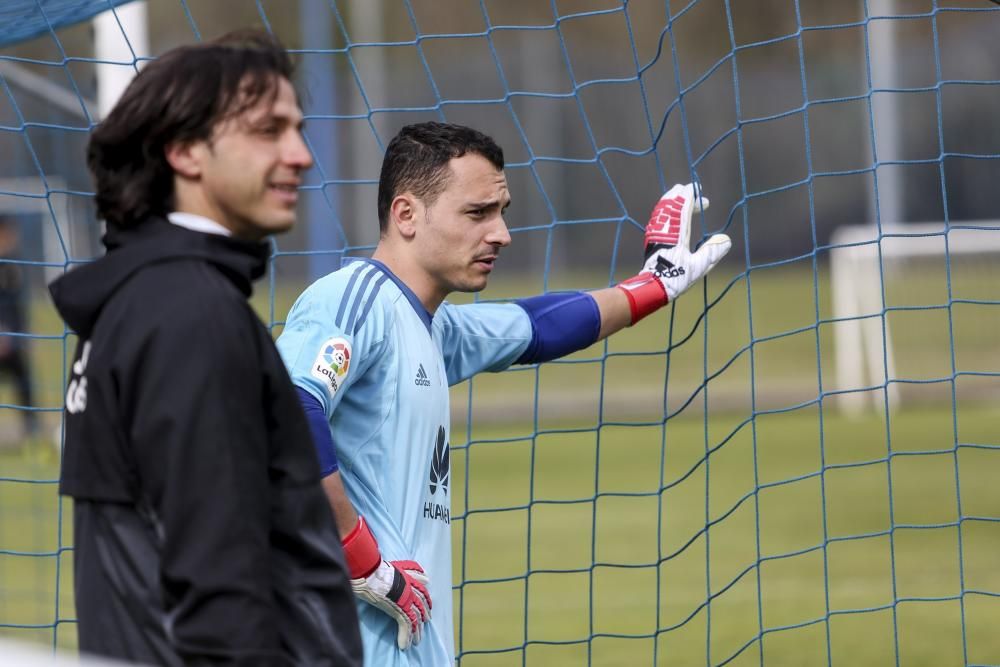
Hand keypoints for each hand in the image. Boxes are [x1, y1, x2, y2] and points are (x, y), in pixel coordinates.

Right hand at [342, 516, 431, 649]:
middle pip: (421, 601)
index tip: (428, 594)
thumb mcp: (378, 558)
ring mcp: (405, 597)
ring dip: (417, 629)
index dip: (424, 590)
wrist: (366, 569)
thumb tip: (371, 542)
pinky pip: (405, 625)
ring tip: (418, 639)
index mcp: (404, 574)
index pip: (419, 582)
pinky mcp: (399, 607)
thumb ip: (379, 556)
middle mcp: (408, 585)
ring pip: (416, 615)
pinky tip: (405, 645)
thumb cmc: (368, 563)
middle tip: (426, 621)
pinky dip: (406, 636)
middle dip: (424, 612)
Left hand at [617, 183, 730, 322]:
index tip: (698, 190)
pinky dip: (664, 209)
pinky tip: (669, 211)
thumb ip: (712, 252)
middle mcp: (665, 230)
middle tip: (693, 192)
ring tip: (681, 196)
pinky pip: (657, 217)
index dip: (690, 195)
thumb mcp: (699, 267)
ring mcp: (656, 233)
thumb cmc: (676, 278)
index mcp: (678, 234)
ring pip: (662, 209)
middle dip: (681, 194)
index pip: (682, 207)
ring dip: (672, 200)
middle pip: (670, 203)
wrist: (653, 287)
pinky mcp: (651, 239)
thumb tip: (726, 239)